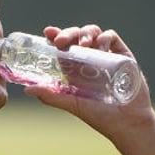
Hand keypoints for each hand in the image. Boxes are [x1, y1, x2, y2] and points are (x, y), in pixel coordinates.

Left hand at [25, 24, 154, 140]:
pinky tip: (100, 47)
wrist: (127, 122)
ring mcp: (105, 55)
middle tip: (62, 41)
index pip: (63, 46)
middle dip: (68, 33)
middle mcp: (89, 59)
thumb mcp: (72, 104)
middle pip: (76, 36)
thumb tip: (27, 89)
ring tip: (83, 45)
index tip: (48, 32)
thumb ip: (51, 96)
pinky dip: (104, 38)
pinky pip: (111, 38)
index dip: (55, 36)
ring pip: (92, 33)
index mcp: (74, 68)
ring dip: (85, 33)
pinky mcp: (122, 55)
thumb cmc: (99, 115)